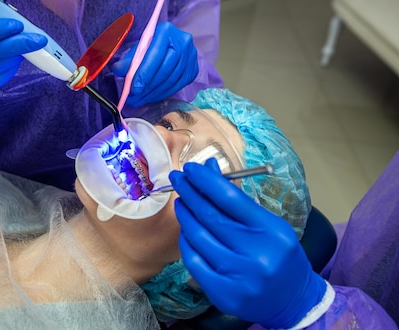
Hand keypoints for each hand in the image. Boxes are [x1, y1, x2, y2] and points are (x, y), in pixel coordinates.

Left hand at [112, 22, 197, 106]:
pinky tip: (152, 97)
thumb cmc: (152, 45)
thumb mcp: (139, 48)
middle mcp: (183, 41)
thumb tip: (118, 70)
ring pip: (171, 80)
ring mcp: (191, 56)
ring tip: (140, 100)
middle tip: (134, 98)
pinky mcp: (193, 69)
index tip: (134, 89)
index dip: (144, 73)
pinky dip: (163, 94)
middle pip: (165, 69)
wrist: (171, 44)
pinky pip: (178, 86)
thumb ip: (129, 59)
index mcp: (166, 31)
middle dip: (148, 87)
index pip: (155, 54)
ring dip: (154, 93)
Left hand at [170, 159, 326, 328]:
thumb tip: (209, 170)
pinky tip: (186, 231)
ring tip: (181, 203)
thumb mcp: (269, 224)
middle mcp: (255, 253)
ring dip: (185, 216)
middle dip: (190, 193)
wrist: (294, 302)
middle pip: (210, 216)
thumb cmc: (279, 256)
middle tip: (177, 178)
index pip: (230, 198)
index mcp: (270, 230)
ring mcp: (238, 276)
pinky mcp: (223, 293)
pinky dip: (186, 243)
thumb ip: (238, 200)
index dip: (206, 180)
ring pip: (198, 237)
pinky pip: (194, 261)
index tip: (190, 168)